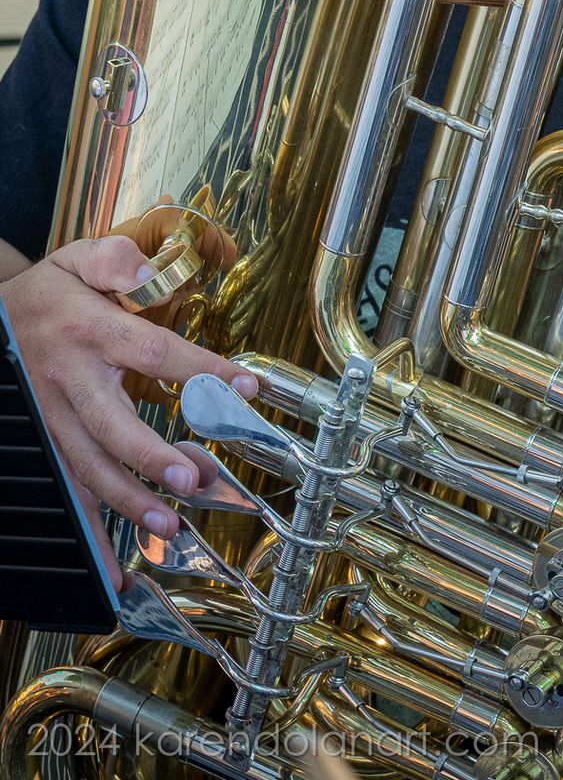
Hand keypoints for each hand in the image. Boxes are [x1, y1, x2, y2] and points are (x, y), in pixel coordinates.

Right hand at [0, 232, 256, 586]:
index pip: (152, 351)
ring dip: (129, 500)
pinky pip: (70, 491)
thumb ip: (115, 261)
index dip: (200, 369)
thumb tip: (149, 271)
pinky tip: (116, 572)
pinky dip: (91, 534)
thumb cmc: (49, 292)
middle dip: (152, 457)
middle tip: (192, 480)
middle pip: (112, 424)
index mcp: (89, 332)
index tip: (245, 387)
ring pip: (90, 467)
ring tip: (169, 526)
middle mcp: (70, 381)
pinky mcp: (49, 445)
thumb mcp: (78, 258)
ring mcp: (54, 419)